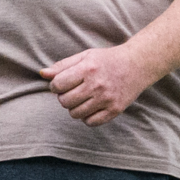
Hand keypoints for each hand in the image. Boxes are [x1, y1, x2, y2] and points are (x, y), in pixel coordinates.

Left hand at [38, 45, 158, 125]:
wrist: (137, 65)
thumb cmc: (107, 60)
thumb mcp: (85, 57)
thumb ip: (62, 66)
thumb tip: (42, 74)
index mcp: (88, 69)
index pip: (57, 85)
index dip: (55, 85)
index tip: (62, 83)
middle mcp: (97, 85)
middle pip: (64, 101)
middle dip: (64, 97)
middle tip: (73, 91)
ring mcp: (107, 99)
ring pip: (75, 114)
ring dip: (74, 108)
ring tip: (82, 98)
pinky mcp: (115, 110)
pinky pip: (90, 122)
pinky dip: (87, 117)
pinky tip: (91, 107)